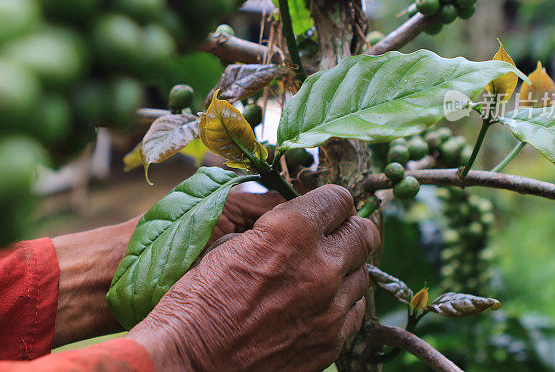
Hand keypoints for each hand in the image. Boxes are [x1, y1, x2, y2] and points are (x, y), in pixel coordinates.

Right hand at [130, 184, 379, 371]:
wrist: (190, 360)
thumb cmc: (199, 298)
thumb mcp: (229, 241)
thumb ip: (276, 227)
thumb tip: (299, 222)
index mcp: (291, 231)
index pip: (339, 199)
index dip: (330, 201)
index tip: (323, 208)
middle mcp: (321, 267)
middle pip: (364, 233)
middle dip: (349, 229)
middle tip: (334, 234)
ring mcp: (330, 308)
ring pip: (362, 273)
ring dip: (345, 267)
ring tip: (318, 273)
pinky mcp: (330, 342)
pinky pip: (354, 311)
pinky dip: (340, 302)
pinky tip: (316, 303)